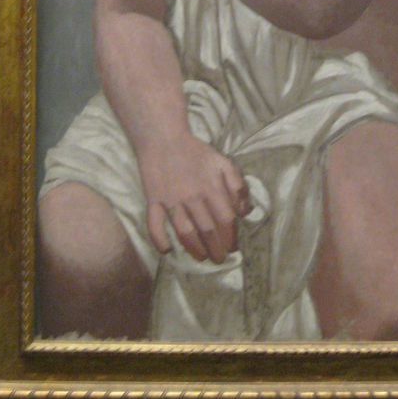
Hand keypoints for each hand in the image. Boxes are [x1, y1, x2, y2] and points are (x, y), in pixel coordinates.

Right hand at [137, 133, 249, 263]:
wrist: (164, 138)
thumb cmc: (196, 152)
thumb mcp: (223, 163)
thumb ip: (237, 185)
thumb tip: (244, 211)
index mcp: (211, 187)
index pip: (225, 219)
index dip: (230, 236)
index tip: (232, 248)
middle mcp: (193, 196)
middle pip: (207, 229)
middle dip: (215, 248)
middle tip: (219, 259)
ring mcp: (171, 200)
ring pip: (184, 231)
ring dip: (194, 248)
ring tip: (201, 257)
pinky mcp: (153, 200)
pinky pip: (154, 224)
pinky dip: (159, 240)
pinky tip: (167, 250)